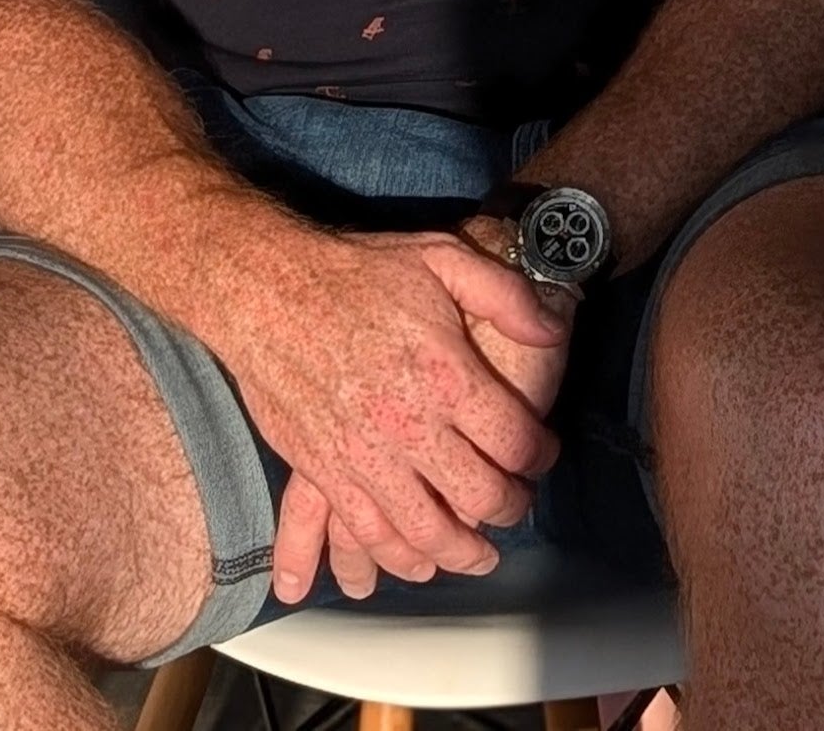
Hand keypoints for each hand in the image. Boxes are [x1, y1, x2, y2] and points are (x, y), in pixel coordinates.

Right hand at [211, 224, 571, 603]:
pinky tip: (415, 564)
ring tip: (481, 553)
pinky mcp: (323, 471)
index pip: (514, 440)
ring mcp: (364, 455)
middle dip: (510, 507)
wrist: (271, 293)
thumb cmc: (359, 273)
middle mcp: (409, 425)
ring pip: (425, 530)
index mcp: (447, 375)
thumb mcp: (444, 258)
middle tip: (519, 505)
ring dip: (460, 552)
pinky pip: (366, 533)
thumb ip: (506, 295)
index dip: (539, 456)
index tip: (544, 455)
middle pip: (478, 495)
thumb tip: (552, 330)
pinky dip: (395, 559)